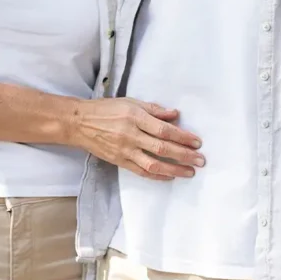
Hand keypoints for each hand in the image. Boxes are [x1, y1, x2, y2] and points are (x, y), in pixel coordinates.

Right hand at [70, 98, 204, 180]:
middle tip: (201, 160)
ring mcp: (125, 151)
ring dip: (174, 170)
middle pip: (163, 148)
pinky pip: (141, 172)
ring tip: (189, 172)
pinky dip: (157, 176)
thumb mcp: (130, 102)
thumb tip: (175, 115)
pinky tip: (170, 176)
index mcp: (135, 117)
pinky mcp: (119, 162)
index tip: (197, 142)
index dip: (183, 137)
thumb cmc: (106, 109)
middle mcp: (131, 135)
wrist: (79, 123)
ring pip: (154, 164)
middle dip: (184, 155)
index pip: (164, 130)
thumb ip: (154, 109)